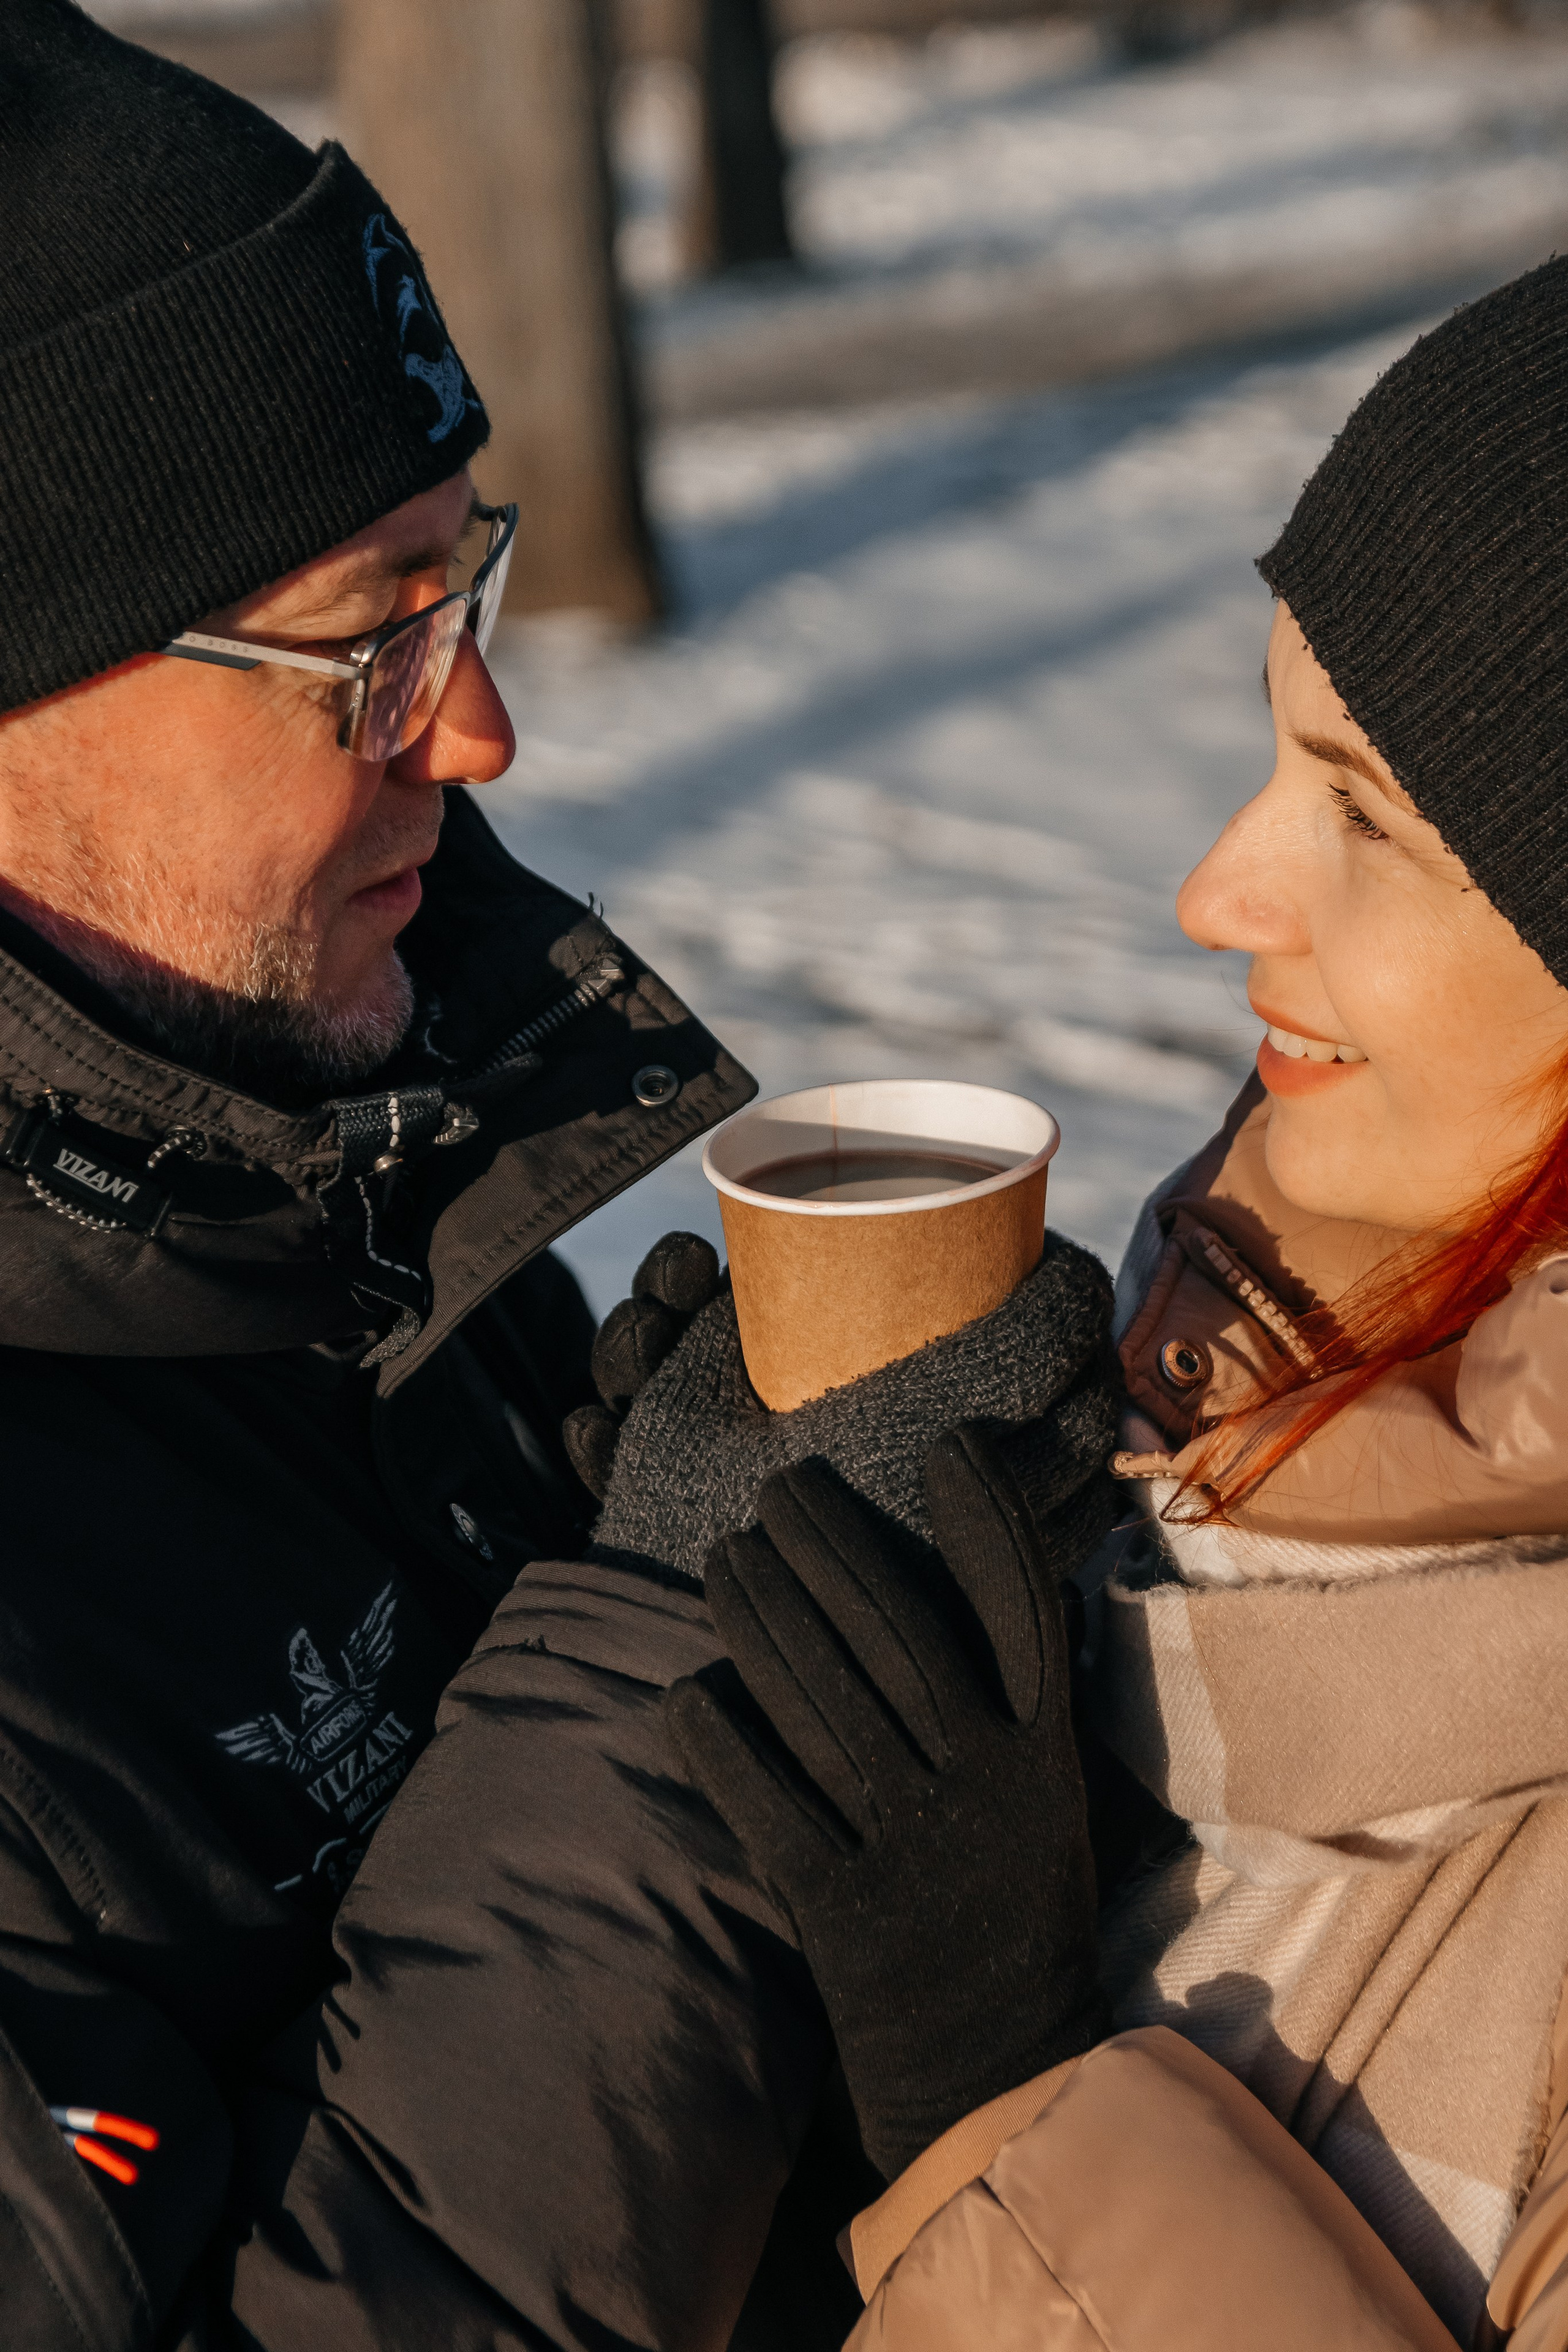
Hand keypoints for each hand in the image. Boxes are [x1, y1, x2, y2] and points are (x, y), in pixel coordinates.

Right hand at [590, 1229, 1120, 1582]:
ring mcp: (986, 1555)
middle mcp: (971, 1485)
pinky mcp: (984, 1608)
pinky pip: (1069, 1540)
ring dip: (1087, 1417)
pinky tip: (1049, 1473)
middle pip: (1087, 1397)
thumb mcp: (691, 1387)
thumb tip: (753, 1251)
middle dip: (1084, 1345)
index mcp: (918, 1412)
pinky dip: (1074, 1495)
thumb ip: (731, 1316)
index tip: (1046, 1253)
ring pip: (1090, 1473)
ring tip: (1062, 1385)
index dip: (1065, 1277)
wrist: (671, 1633)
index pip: (1049, 1324)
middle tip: (1057, 1315)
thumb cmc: (675, 1499)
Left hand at [664, 1433, 1108, 2181]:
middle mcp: (979, 1782)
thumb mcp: (1047, 1787)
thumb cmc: (1011, 1897)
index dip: (986, 1518)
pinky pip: (763, 1799)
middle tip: (776, 1487)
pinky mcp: (838, 1908)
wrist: (996, 2062)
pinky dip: (719, 1738)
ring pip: (817, 1697)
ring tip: (724, 1558)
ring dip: (758, 1615)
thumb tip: (991, 1555)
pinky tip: (686, 1691)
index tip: (943, 1443)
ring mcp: (907, 1845)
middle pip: (892, 1631)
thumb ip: (1018, 1689)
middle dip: (826, 1544)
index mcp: (1040, 1750)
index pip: (1021, 1608)